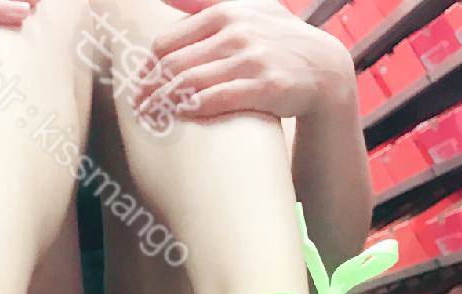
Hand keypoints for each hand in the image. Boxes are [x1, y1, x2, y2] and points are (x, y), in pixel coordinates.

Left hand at [133, 0, 355, 122]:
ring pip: (189, 83)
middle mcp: (236, 32)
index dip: (148, 67)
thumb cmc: (277, 40)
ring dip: (162, 102)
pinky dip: (191, 108)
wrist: (323, 68)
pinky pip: (215, 99)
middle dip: (149, 88)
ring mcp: (251, 59)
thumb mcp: (247, 10)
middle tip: (137, 105)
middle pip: (173, 65)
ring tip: (150, 115)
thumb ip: (204, 4)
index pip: (168, 42)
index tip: (140, 83)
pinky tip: (179, 116)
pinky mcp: (264, 86)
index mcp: (225, 12)